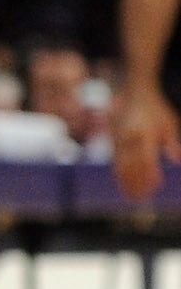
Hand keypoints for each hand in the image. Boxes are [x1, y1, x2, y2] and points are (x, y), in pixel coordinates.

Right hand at [111, 79, 180, 201]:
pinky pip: (114, 160)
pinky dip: (118, 174)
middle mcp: (129, 136)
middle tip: (143, 197)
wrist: (136, 91)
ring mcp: (119, 138)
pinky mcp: (113, 139)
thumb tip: (176, 161)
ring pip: (120, 164)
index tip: (156, 186)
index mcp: (145, 133)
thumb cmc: (156, 109)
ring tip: (132, 196)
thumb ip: (172, 143)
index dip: (150, 174)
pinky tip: (123, 184)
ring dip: (126, 182)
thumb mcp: (169, 123)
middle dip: (137, 182)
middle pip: (131, 164)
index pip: (147, 158)